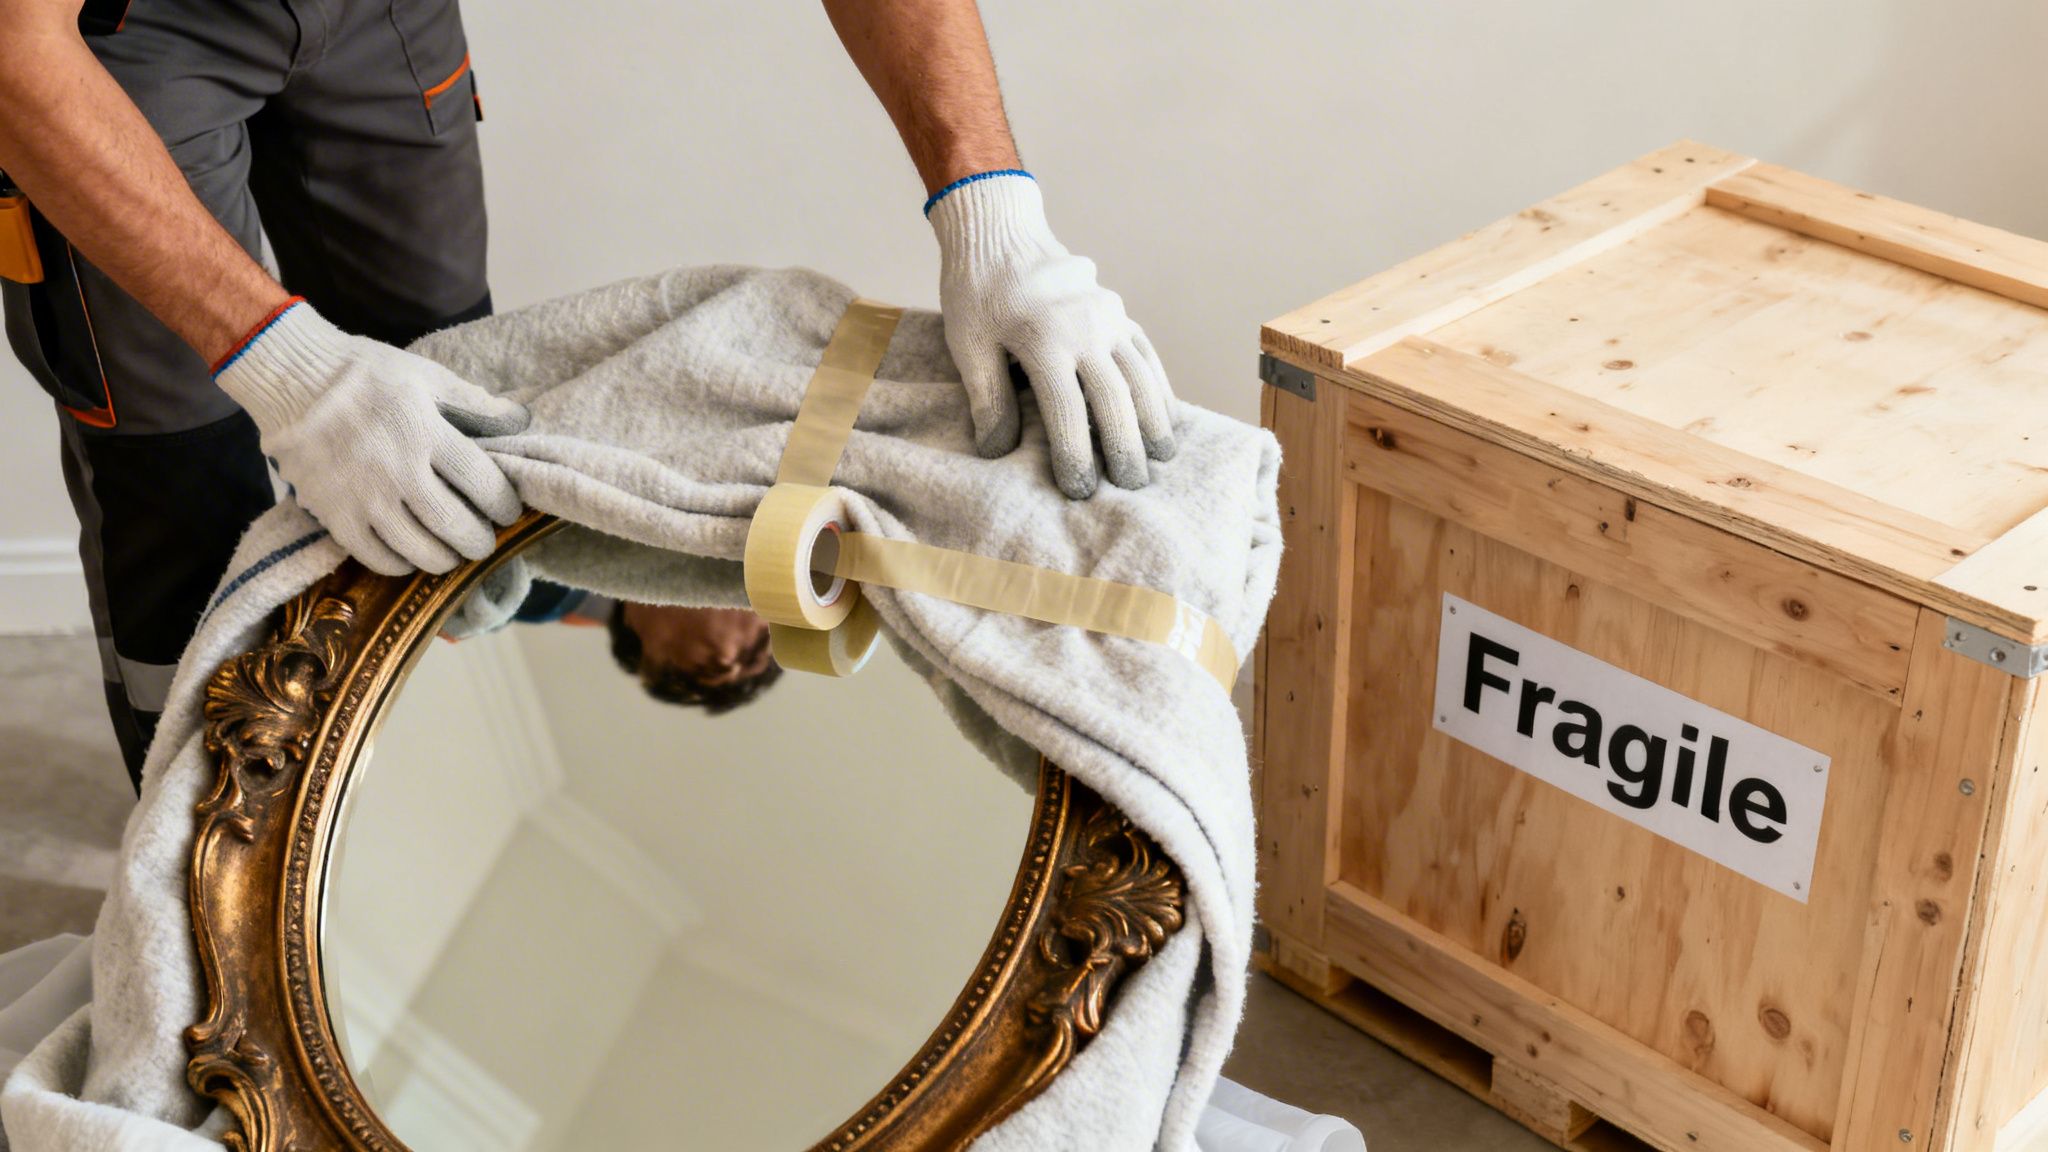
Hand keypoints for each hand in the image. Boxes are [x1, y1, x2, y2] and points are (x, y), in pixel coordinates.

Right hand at [214, 299, 528, 574]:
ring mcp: (364, 497)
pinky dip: (400, 565)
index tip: (507, 511)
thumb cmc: (366, 374)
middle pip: (455, 525)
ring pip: (419, 550)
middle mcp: (398, 470)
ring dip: (444, 559)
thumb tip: (522, 420)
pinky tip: (410, 557)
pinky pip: (375, 557)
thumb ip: (476, 402)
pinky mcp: (334, 514)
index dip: (504, 505)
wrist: (293, 379)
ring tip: (451, 553)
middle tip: (483, 542)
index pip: (483, 483)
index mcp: (426, 433)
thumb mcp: (428, 376)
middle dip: (479, 541)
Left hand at [927, 173, 1174, 498]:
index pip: (1067, 410)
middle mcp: (1086, 328)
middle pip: (1116, 398)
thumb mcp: (968, 343)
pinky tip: (1166, 416)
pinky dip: (1160, 387)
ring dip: (1154, 420)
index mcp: (1044, 338)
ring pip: (1143, 376)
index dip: (1075, 454)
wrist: (1002, 234)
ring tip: (1161, 458)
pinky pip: (1148, 354)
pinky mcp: (1120, 312)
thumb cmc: (978, 292)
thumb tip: (998, 451)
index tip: (1079, 489)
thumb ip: (987, 396)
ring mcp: (1109, 317)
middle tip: (1132, 485)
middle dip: (1126, 447)